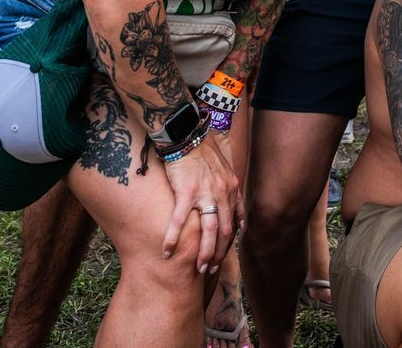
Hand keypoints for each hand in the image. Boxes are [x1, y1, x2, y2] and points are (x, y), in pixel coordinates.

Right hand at [158, 131, 240, 273]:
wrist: (188, 132)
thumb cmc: (203, 148)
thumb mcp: (225, 166)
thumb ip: (230, 185)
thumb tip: (235, 198)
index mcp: (231, 188)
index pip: (233, 222)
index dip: (229, 241)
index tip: (224, 255)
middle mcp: (222, 193)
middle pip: (224, 232)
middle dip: (219, 254)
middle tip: (211, 270)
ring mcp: (205, 194)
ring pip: (208, 231)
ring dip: (204, 253)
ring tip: (198, 268)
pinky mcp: (186, 192)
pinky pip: (180, 221)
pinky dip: (173, 238)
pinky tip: (166, 251)